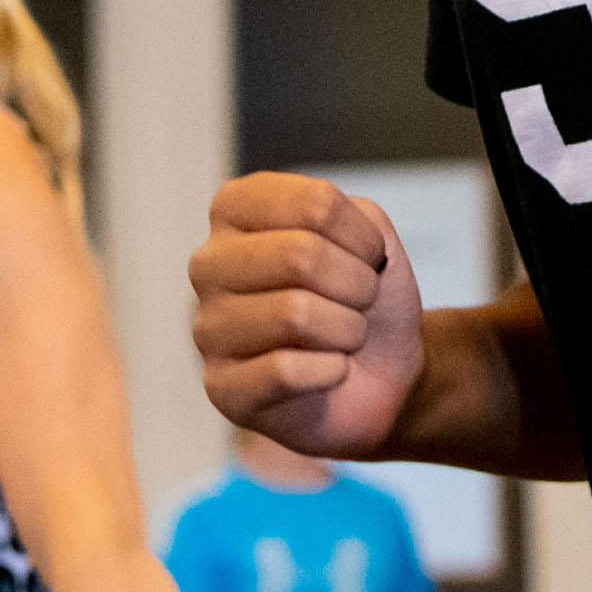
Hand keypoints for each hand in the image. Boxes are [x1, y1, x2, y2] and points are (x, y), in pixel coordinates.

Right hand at [188, 173, 420, 454]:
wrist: (383, 372)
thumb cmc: (366, 296)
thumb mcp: (372, 236)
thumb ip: (348, 216)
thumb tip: (307, 252)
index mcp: (236, 211)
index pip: (315, 204)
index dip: (363, 238)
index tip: (368, 259)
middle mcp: (209, 263)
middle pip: (301, 254)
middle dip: (357, 285)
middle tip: (361, 303)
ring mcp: (208, 327)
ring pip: (295, 313)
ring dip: (347, 330)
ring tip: (345, 337)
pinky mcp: (221, 387)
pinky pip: (284, 371)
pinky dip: (330, 371)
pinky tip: (329, 372)